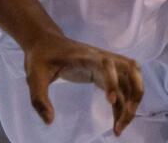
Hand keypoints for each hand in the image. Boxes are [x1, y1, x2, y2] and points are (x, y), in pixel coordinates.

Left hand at [22, 31, 143, 135]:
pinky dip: (124, 104)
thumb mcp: (34, 77)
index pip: (106, 64)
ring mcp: (105, 65)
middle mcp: (101, 58)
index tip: (111, 101)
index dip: (112, 80)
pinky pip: (122, 87)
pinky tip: (117, 122)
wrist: (45, 42)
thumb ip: (40, 99)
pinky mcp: (104, 72)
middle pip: (131, 71)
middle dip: (133, 96)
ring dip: (133, 102)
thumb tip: (49, 121)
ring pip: (132, 80)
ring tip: (120, 126)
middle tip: (121, 121)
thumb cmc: (41, 57)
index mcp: (85, 56)